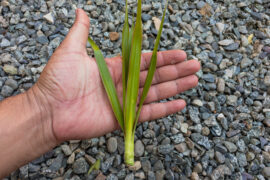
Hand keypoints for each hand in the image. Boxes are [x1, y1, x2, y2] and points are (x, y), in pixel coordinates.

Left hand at [32, 9, 199, 142]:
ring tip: (194, 80)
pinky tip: (180, 103)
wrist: (48, 111)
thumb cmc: (57, 80)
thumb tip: (81, 11)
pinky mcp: (122, 119)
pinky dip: (165, 109)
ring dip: (175, 87)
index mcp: (113, 68)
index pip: (144, 61)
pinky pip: (147, 113)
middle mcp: (121, 84)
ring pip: (155, 93)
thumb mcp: (70, 51)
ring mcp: (123, 102)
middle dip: (176, 70)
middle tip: (196, 66)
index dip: (163, 57)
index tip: (181, 54)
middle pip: (155, 76)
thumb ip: (81, 32)